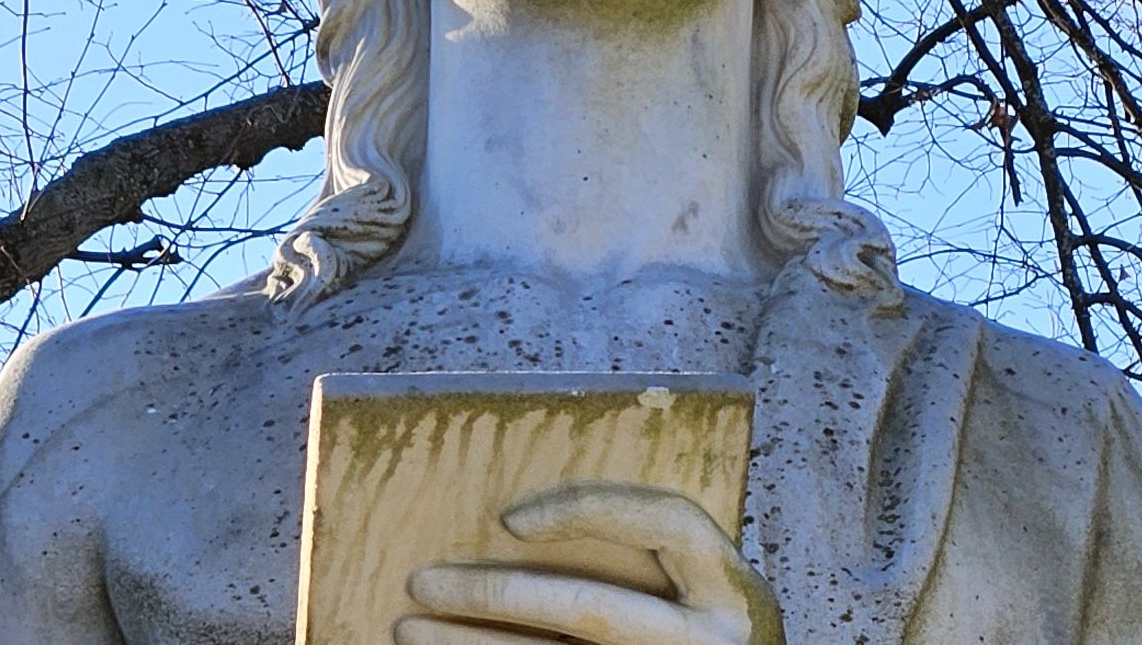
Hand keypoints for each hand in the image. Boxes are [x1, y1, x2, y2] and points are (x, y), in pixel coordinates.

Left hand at [394, 482, 784, 644]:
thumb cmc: (715, 637)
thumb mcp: (710, 591)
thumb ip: (657, 561)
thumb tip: (527, 522)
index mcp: (732, 589)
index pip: (665, 523)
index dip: (588, 510)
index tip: (509, 520)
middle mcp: (707, 641)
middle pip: (593, 609)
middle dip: (498, 594)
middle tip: (424, 582)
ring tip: (408, 631)